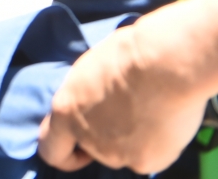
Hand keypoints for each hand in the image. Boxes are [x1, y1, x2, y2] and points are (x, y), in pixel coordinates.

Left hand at [38, 22, 207, 172]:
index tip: (78, 146)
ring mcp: (118, 154)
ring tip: (149, 109)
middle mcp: (88, 139)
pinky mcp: (147, 162)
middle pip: (94, 148)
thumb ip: (82, 101)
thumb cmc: (127, 55)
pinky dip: (156, 144)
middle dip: (106, 136)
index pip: (51, 150)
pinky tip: (164, 120)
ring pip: (124, 152)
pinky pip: (149, 156)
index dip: (65, 150)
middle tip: (127, 112)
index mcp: (66, 113)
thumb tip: (90, 109)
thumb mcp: (88, 74)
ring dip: (132, 139)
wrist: (166, 64)